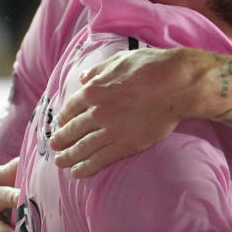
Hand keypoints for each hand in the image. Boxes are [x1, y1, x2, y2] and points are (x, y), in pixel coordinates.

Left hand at [50, 47, 200, 176]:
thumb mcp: (119, 59)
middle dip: (60, 140)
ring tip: (60, 162)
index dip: (63, 119)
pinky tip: (78, 172)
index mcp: (94, 90)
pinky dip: (86, 167)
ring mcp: (111, 130)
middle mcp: (97, 112)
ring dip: (68, 157)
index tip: (59, 125)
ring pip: (82, 147)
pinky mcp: (126, 145)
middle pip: (72, 130)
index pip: (71, 108)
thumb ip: (98, 70)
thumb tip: (83, 78)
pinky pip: (100, 159)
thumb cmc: (152, 67)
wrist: (177, 85)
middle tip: (54, 147)